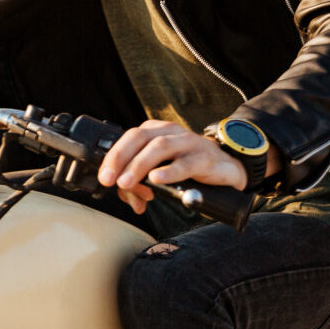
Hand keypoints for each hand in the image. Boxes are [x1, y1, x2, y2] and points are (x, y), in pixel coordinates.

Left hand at [96, 119, 246, 213]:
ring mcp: (188, 142)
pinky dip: (169, 171)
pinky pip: (185, 163)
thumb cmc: (187, 168)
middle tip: (110, 180)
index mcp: (154, 132)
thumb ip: (140, 183)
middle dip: (121, 159)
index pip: (128, 138)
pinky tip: (157, 180)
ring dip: (139, 166)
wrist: (226, 168)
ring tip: (127, 183)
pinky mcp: (204, 157)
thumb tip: (127, 196)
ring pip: (159, 148)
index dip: (113, 157)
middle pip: (139, 139)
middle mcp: (169, 132)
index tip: (104, 177)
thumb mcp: (160, 172)